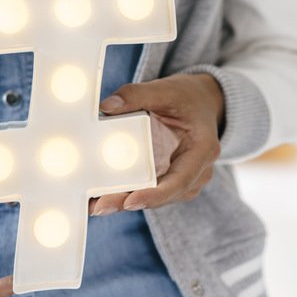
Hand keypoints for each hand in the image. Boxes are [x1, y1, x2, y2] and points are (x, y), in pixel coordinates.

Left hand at [88, 73, 224, 214]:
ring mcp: (183, 180)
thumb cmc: (187, 97)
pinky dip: (125, 192)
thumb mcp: (166, 90)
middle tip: (100, 206)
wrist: (201, 102)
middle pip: (163, 194)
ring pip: (153, 197)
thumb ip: (136, 95)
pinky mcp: (168, 180)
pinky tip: (99, 195)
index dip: (155, 195)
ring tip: (94, 204)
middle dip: (130, 201)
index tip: (130, 202)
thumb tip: (106, 107)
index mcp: (202, 150)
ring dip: (124, 200)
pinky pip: (148, 190)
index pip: (180, 181)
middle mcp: (197, 172)